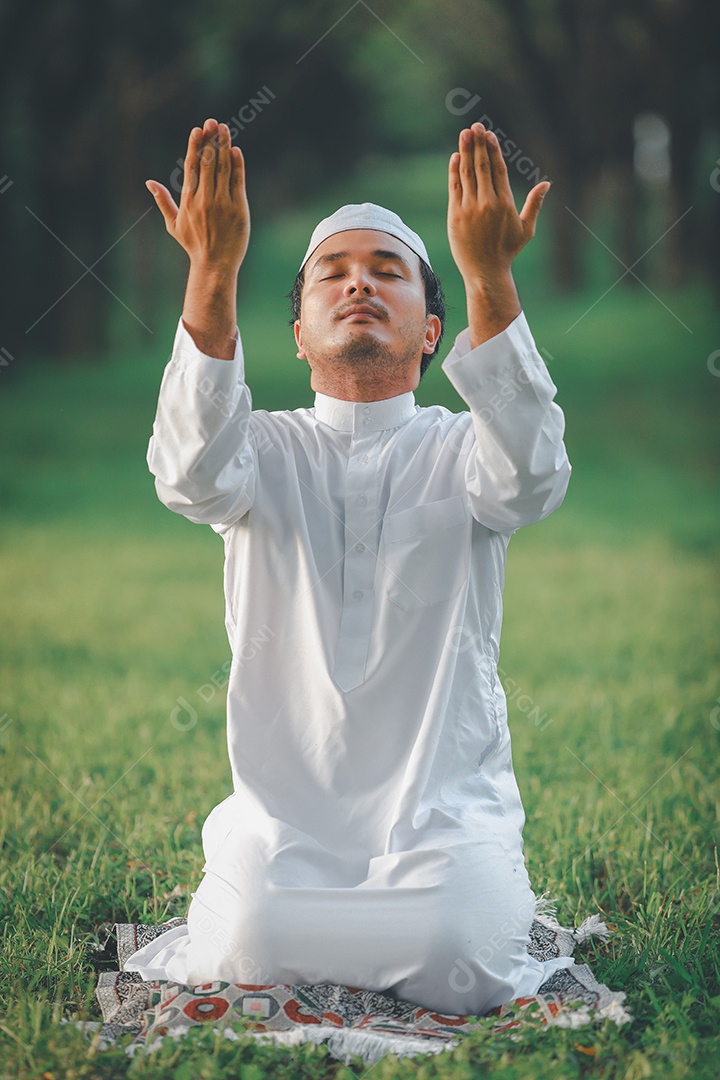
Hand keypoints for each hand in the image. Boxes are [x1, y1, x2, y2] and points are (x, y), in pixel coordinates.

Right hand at [146, 118, 249, 273]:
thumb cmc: (194, 246)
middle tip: (213, 121)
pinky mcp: (238, 208)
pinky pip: (237, 181)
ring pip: (223, 168)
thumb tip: (150, 182)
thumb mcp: (174, 225)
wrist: (215, 265)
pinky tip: (236, 151)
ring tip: (225, 129)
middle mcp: (204, 198)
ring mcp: (221, 203)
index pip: (190, 166)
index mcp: (188, 200)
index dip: (194, 145)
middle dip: (210, 140)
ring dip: (224, 146)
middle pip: (207, 162)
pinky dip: (237, 165)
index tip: (198, 129)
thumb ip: (163, 201)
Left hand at [447, 123, 549, 286]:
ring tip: (464, 134)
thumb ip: (535, 204)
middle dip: (478, 144)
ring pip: (467, 173)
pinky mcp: (455, 215)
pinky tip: (455, 157)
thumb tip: (547, 184)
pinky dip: (454, 171)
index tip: (489, 135)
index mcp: (504, 203)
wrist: (485, 272)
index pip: (498, 169)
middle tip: (475, 126)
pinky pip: (455, 188)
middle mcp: (487, 203)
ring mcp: (469, 209)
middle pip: (481, 166)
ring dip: (465, 152)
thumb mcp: (526, 229)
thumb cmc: (507, 251)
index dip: (492, 150)